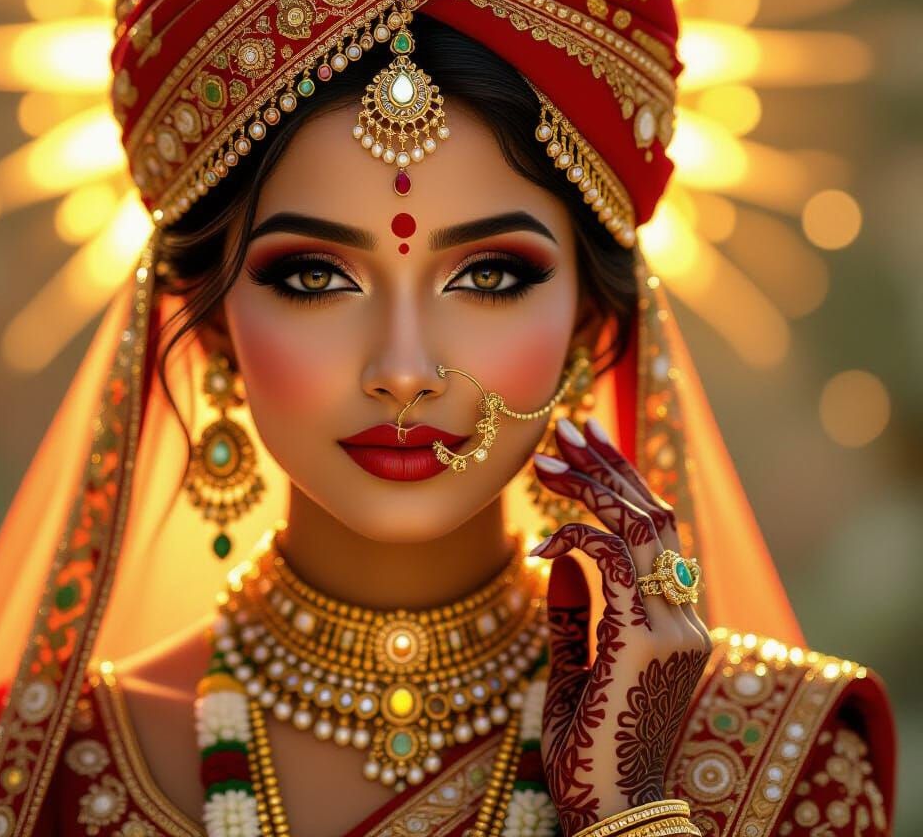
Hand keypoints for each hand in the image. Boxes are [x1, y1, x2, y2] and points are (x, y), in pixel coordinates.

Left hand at [529, 417, 711, 832]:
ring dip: (592, 486)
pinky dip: (576, 540)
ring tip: (548, 457)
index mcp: (671, 624)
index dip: (621, 482)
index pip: (654, 533)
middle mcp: (683, 619)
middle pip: (654, 516)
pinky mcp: (647, 643)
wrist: (609, 817)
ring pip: (641, 528)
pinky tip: (540, 546)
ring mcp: (673, 631)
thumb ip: (575, 615)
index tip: (583, 446)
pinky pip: (614, 563)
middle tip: (568, 425)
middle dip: (608, 465)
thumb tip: (557, 558)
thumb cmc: (588, 752)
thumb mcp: (574, 670)